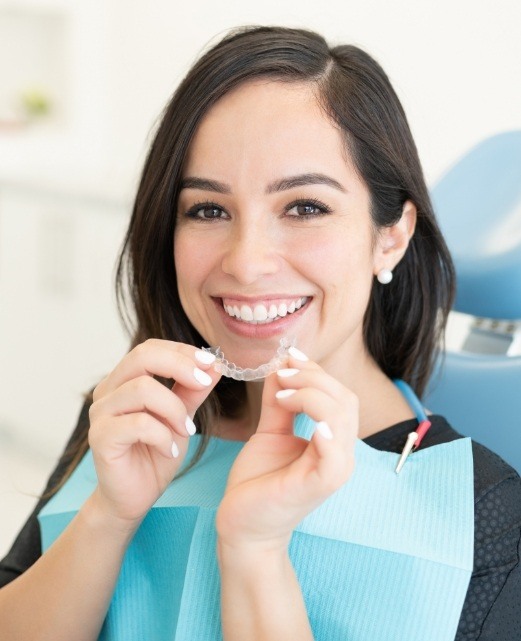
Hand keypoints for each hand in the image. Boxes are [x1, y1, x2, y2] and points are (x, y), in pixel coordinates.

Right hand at [88, 339, 220, 526]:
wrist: (134, 497)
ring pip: (142, 389)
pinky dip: (163, 436)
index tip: (211, 363)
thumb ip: (193, 391)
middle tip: (204, 383)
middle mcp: (108, 390)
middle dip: (180, 366)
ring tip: (187, 431)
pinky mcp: (100, 437)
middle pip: (142, 357)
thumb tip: (215, 365)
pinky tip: (171, 451)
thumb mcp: (181, 417)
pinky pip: (138, 424)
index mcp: (125, 380)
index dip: (182, 351)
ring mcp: (101, 413)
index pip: (151, 348)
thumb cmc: (155, 454)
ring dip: (174, 409)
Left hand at [216, 352, 356, 549]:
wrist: (242, 524)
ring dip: (311, 394)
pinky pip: (334, 452)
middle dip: (313, 377)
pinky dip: (324, 426)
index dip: (316, 371)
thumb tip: (283, 365)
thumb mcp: (270, 431)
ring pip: (341, 416)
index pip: (339, 395)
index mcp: (333, 441)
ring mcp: (335, 470)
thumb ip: (279, 402)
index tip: (288, 357)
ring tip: (282, 394)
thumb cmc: (258, 481)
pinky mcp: (321, 484)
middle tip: (282, 373)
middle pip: (345, 400)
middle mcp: (341, 454)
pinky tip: (301, 412)